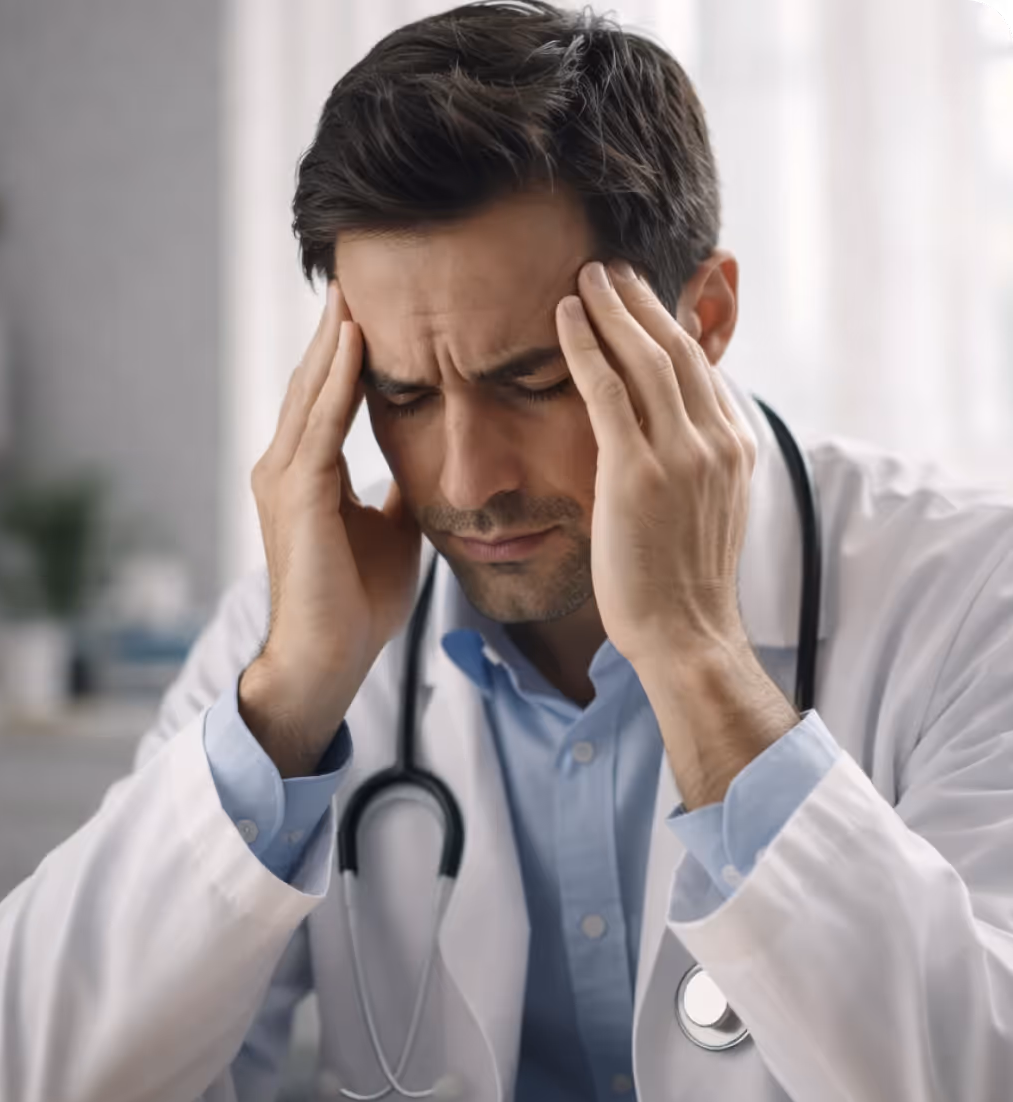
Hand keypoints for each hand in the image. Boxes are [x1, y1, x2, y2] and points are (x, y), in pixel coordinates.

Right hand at [246, 282, 421, 743]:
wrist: (329, 661)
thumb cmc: (357, 601)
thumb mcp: (391, 529)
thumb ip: (401, 489)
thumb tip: (431, 457)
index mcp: (307, 472)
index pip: (328, 396)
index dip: (348, 352)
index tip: (374, 305)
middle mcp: (285, 466)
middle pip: (313, 381)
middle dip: (334, 328)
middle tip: (355, 273)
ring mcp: (284, 480)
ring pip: (311, 394)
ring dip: (333, 341)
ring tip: (354, 289)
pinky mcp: (297, 500)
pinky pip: (321, 429)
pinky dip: (338, 384)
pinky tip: (357, 344)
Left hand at [554, 260, 757, 671]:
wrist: (685, 633)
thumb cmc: (683, 582)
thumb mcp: (704, 510)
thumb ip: (692, 462)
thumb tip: (667, 435)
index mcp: (734, 448)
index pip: (701, 368)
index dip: (668, 325)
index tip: (640, 298)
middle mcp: (716, 441)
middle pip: (678, 350)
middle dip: (642, 302)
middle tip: (610, 268)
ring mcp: (681, 456)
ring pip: (646, 359)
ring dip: (613, 310)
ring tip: (587, 276)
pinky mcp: (638, 474)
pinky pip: (609, 392)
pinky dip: (586, 347)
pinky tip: (566, 317)